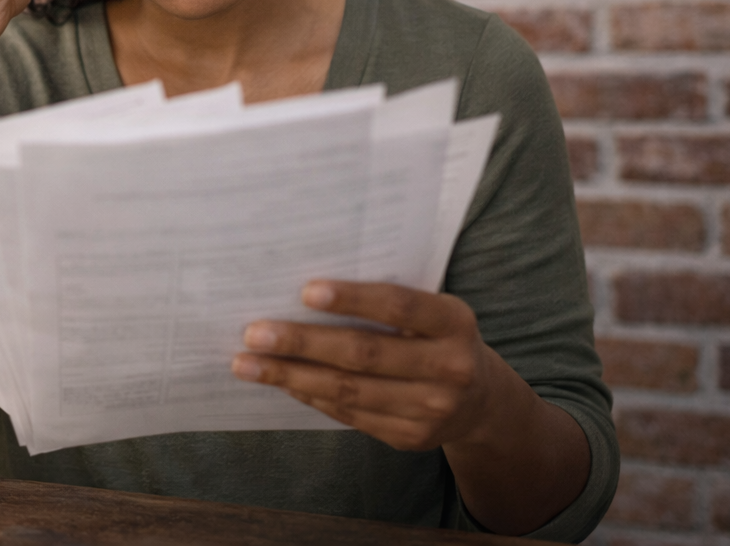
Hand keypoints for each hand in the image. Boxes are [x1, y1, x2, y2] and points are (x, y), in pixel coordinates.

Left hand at [231, 280, 502, 452]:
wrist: (482, 401)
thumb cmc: (438, 336)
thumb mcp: (433, 311)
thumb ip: (389, 301)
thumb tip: (305, 293)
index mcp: (454, 322)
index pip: (399, 306)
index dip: (352, 298)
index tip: (305, 291)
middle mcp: (449, 368)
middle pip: (364, 354)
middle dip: (302, 343)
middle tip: (254, 333)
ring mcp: (431, 409)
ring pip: (349, 391)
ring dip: (291, 376)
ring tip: (247, 364)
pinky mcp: (410, 438)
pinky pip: (350, 415)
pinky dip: (311, 396)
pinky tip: (282, 382)